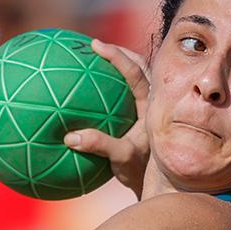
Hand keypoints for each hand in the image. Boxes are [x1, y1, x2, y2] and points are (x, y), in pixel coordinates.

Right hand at [64, 39, 150, 197]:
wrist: (159, 185)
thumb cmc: (141, 171)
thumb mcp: (122, 159)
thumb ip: (100, 146)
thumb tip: (71, 137)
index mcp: (151, 105)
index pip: (136, 71)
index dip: (117, 55)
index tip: (96, 44)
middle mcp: (151, 102)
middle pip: (138, 66)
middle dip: (118, 52)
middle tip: (94, 45)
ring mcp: (146, 108)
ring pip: (134, 78)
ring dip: (116, 67)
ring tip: (92, 61)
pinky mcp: (137, 118)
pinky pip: (121, 96)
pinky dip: (106, 89)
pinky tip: (84, 93)